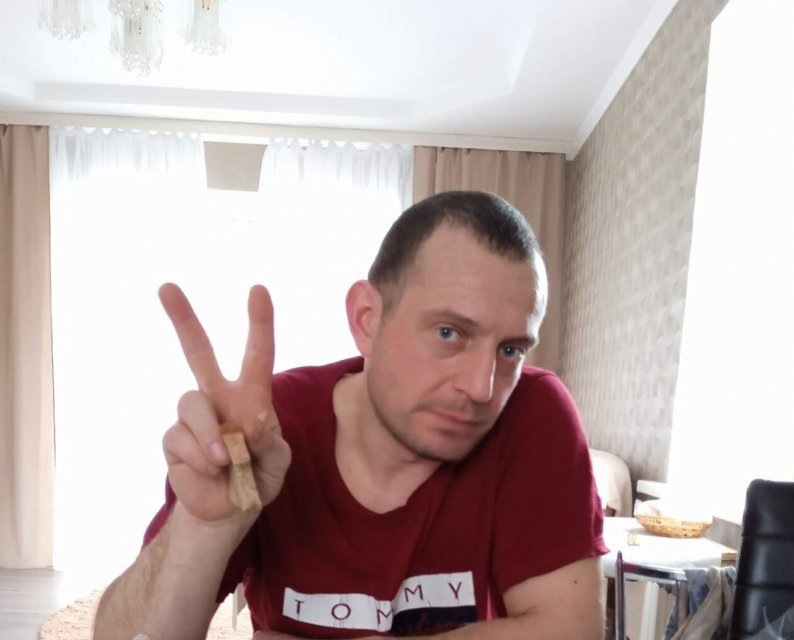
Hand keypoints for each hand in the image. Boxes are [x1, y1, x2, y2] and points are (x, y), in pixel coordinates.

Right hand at [159, 283, 291, 523]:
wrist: (228, 510)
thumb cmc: (258, 476)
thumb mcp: (278, 463)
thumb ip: (273, 444)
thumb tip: (252, 425)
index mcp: (251, 395)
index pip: (257, 353)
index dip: (259, 322)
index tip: (258, 290)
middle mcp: (218, 397)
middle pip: (197, 351)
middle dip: (183, 318)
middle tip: (166, 287)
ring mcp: (193, 417)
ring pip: (191, 403)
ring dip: (210, 434)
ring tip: (223, 460)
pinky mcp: (174, 440)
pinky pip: (180, 438)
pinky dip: (199, 457)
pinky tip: (209, 470)